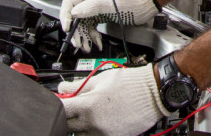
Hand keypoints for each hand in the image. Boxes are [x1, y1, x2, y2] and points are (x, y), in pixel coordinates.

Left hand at [59, 64, 174, 135]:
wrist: (153, 93)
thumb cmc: (129, 83)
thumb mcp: (101, 79)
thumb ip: (78, 85)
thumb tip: (63, 88)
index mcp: (88, 105)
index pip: (61, 110)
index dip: (57, 104)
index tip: (59, 101)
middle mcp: (93, 123)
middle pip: (67, 124)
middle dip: (68, 115)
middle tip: (75, 106)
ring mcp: (102, 134)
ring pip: (79, 134)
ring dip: (79, 126)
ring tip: (90, 113)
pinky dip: (93, 131)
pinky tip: (101, 121)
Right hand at [61, 0, 159, 51]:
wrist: (145, 6)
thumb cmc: (133, 2)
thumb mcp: (113, 4)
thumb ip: (93, 6)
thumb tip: (75, 11)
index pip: (70, 2)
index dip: (65, 15)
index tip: (68, 28)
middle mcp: (92, 0)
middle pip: (75, 16)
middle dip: (75, 31)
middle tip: (78, 43)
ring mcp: (96, 9)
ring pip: (82, 24)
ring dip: (83, 37)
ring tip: (87, 47)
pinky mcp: (101, 16)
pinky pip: (91, 27)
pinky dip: (92, 36)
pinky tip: (97, 43)